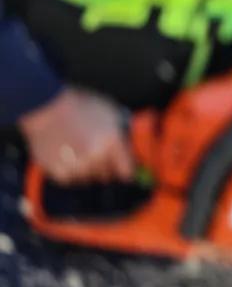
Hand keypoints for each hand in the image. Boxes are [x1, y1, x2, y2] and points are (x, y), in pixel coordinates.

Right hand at [18, 88, 133, 185]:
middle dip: (106, 168)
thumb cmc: (80, 107)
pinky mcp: (60, 173)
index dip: (124, 170)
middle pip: (108, 176)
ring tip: (80, 153)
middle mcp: (96, 157)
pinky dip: (72, 171)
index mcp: (112, 142)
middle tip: (97, 155)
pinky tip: (68, 156)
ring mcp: (78, 166)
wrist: (48, 109)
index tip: (122, 169)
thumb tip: (128, 144)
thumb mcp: (110, 112)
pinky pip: (72, 180)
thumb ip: (122, 130)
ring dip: (88, 170)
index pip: (126, 171)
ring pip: (90, 179)